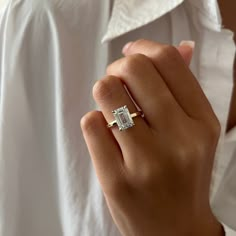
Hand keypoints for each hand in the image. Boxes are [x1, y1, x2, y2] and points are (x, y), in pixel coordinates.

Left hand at [81, 40, 223, 235]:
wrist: (175, 229)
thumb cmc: (184, 177)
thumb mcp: (195, 131)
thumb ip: (183, 88)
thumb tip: (180, 47)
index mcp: (201, 123)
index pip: (168, 61)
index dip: (143, 48)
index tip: (132, 52)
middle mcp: (178, 139)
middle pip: (133, 70)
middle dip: (117, 68)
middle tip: (118, 81)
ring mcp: (146, 162)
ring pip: (106, 93)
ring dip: (104, 92)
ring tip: (111, 107)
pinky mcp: (116, 180)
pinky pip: (91, 125)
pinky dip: (94, 122)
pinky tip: (105, 134)